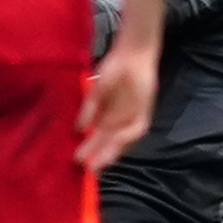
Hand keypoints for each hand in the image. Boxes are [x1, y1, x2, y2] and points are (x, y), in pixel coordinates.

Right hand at [82, 42, 155, 169]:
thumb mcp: (97, 91)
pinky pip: (137, 128)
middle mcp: (121, 119)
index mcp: (108, 116)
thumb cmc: (113, 68)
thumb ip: (89, 109)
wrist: (131, 53)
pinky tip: (116, 140)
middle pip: (110, 143)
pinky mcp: (144, 111)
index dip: (91, 149)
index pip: (100, 138)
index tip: (80, 160)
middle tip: (89, 169)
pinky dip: (127, 135)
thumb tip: (78, 128)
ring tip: (100, 162)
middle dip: (100, 156)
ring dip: (112, 151)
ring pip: (123, 140)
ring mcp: (133, 116)